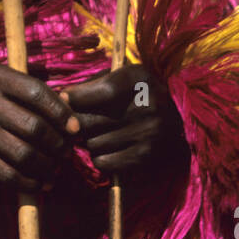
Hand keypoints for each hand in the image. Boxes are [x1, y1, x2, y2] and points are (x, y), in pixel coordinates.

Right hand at [0, 63, 80, 191]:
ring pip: (24, 155)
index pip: (37, 94)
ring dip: (48, 166)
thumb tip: (71, 113)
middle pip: (34, 127)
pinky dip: (29, 182)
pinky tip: (39, 182)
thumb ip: (33, 93)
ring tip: (55, 169)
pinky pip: (8, 175)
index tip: (74, 129)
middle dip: (58, 144)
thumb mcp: (3, 82)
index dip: (62, 114)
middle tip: (66, 152)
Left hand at [63, 64, 183, 174]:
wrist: (179, 118)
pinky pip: (103, 162)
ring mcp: (147, 133)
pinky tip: (106, 147)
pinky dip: (98, 157)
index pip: (101, 91)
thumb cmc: (139, 92)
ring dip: (87, 141)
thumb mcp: (123, 76)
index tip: (63, 100)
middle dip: (75, 122)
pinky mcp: (145, 156)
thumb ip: (93, 84)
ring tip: (95, 133)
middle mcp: (147, 106)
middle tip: (75, 121)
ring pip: (92, 144)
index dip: (76, 97)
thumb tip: (59, 97)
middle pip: (90, 121)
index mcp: (140, 80)